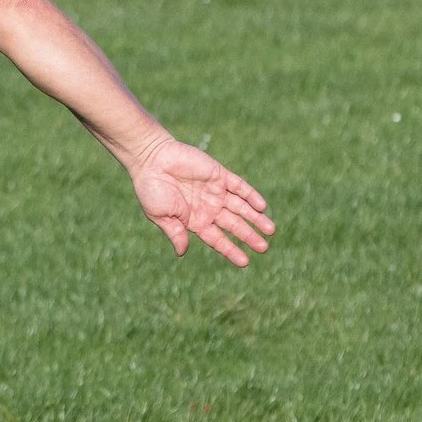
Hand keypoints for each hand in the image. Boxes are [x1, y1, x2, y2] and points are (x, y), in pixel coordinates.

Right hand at [128, 139, 273, 266]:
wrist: (150, 160)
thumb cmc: (151, 189)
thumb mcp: (160, 216)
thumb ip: (175, 233)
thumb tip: (182, 253)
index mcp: (194, 220)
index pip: (217, 239)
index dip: (231, 250)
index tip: (245, 262)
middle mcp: (208, 207)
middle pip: (233, 225)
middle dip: (249, 236)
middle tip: (264, 247)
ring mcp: (215, 191)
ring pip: (241, 207)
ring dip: (255, 218)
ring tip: (270, 230)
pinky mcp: (219, 175)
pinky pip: (240, 186)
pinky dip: (251, 196)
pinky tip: (262, 206)